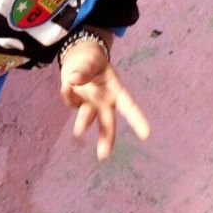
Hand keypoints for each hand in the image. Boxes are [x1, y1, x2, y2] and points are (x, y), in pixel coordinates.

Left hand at [60, 41, 149, 160]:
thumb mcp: (92, 61)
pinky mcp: (77, 102)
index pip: (129, 106)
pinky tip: (65, 86)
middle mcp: (104, 101)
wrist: (79, 57)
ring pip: (87, 118)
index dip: (137, 120)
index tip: (146, 134)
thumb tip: (73, 80)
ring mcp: (90, 103)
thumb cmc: (93, 60)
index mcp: (116, 90)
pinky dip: (68, 96)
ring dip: (83, 123)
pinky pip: (72, 102)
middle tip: (103, 155)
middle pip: (107, 122)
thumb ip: (84, 70)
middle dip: (106, 138)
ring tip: (78, 131)